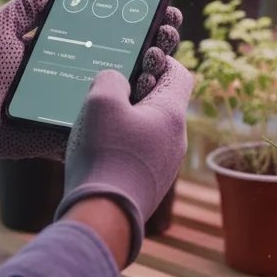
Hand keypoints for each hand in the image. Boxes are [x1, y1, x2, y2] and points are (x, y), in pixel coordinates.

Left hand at [0, 0, 182, 171]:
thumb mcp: (1, 24)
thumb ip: (31, 3)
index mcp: (64, 48)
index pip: (109, 30)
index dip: (136, 17)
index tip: (160, 3)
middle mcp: (77, 74)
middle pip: (126, 56)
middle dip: (155, 39)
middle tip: (168, 27)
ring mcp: (78, 102)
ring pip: (126, 88)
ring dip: (152, 70)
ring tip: (161, 52)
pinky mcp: (74, 128)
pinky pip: (108, 119)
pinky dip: (133, 106)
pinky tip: (150, 88)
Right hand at [54, 57, 192, 264]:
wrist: (104, 217)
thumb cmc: (106, 156)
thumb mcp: (101, 102)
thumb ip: (110, 79)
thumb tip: (115, 81)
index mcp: (172, 115)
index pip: (180, 74)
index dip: (161, 60)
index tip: (138, 59)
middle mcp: (176, 141)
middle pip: (161, 103)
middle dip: (135, 92)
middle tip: (108, 91)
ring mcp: (164, 166)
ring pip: (148, 130)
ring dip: (126, 121)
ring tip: (96, 122)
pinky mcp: (148, 185)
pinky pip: (138, 154)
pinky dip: (121, 146)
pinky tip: (97, 150)